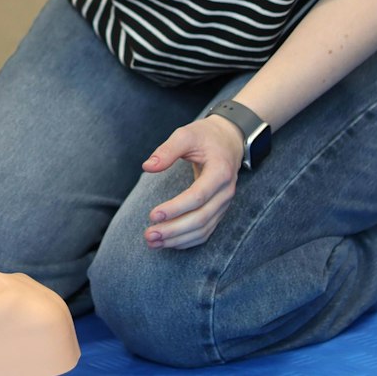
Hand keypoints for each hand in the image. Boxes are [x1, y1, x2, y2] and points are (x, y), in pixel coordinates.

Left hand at [139, 114, 245, 250]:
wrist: (228, 141)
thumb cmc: (206, 136)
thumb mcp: (187, 135)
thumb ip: (167, 150)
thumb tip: (147, 167)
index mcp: (220, 172)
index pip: (198, 196)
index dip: (175, 208)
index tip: (152, 215)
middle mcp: (225, 192)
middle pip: (201, 218)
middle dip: (173, 230)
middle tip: (149, 234)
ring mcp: (224, 204)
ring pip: (203, 229)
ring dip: (178, 239)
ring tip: (153, 242)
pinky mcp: (219, 211)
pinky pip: (205, 231)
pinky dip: (187, 240)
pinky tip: (168, 243)